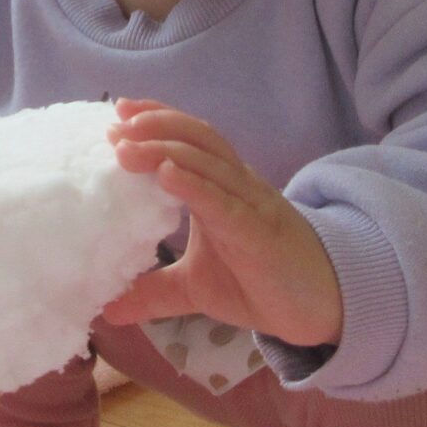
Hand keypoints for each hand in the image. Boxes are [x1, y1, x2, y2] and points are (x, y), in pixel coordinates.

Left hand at [102, 102, 343, 348]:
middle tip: (115, 124)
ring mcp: (250, 205)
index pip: (189, 141)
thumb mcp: (195, 288)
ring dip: (165, 148)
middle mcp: (236, 186)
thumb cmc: (259, 284)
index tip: (116, 117)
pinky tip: (166, 174)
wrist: (318, 307)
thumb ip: (154, 291)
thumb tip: (108, 309)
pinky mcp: (259, 232)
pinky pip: (225, 201)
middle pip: (197, 138)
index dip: (156, 122)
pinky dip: (195, 184)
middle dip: (156, 125)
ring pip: (209, 162)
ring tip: (126, 145)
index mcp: (221, 188)